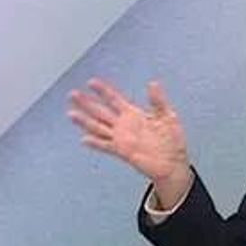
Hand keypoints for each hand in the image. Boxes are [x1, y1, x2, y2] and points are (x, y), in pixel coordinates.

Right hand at [68, 79, 191, 205]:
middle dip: (86, 103)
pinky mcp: (122, 151)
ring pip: (98, 127)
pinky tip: (84, 139)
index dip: (103, 90)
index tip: (91, 82)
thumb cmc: (172, 140)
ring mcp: (121, 138)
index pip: (114, 98)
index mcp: (133, 114)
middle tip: (73, 94)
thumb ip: (158, 100)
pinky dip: (95, 143)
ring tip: (71, 113)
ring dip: (85, 120)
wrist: (173, 163)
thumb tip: (153, 83)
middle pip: (100, 111)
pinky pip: (106, 146)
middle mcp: (124, 125)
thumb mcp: (168, 116)